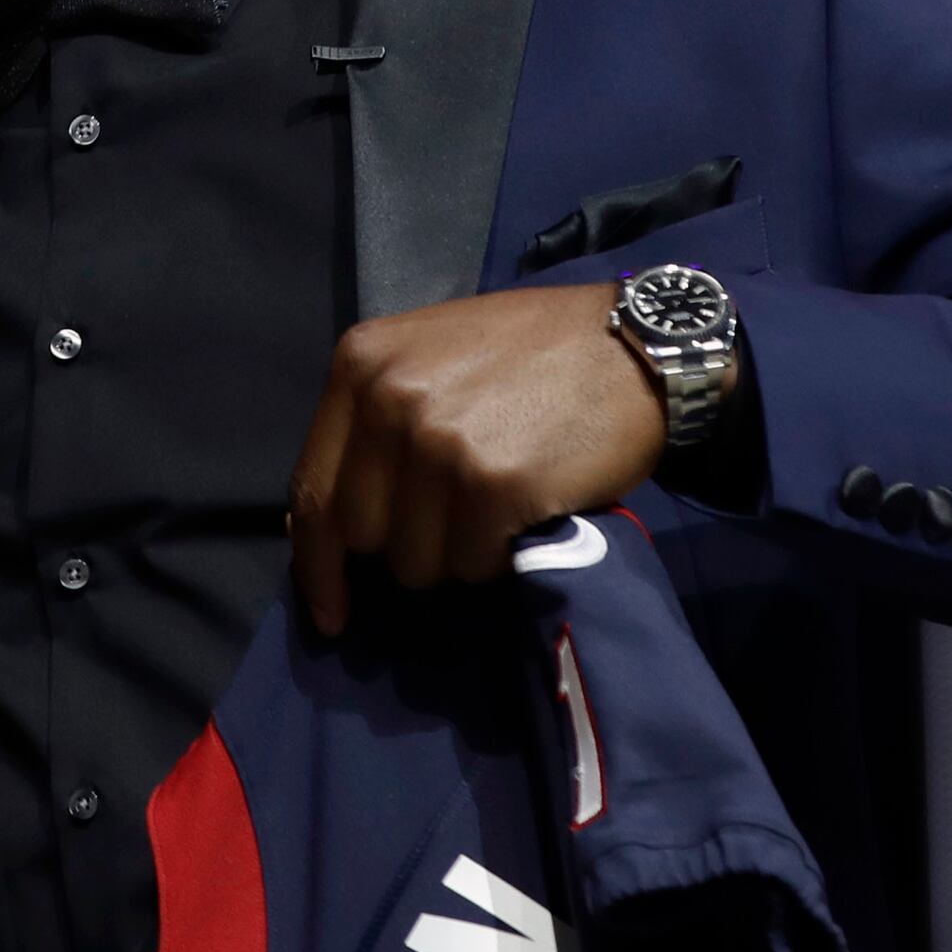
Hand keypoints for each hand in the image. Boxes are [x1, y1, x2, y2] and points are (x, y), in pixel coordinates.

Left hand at [286, 283, 680, 617]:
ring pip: (416, 562)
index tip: (330, 610)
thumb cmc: (534, 353)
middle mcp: (388, 399)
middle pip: (362, 535)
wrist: (638, 342)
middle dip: (406, 548)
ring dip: (458, 555)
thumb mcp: (431, 358)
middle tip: (458, 524)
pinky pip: (472, 565)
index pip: (313, 489)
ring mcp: (439, 443)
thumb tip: (328, 527)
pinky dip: (500, 557)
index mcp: (360, 364)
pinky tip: (528, 512)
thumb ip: (374, 425)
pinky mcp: (494, 484)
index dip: (317, 562)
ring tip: (499, 505)